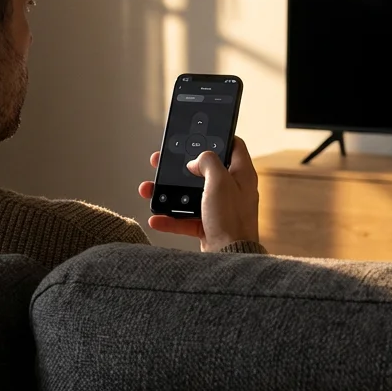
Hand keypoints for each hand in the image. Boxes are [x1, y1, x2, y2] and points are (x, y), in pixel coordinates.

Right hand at [137, 136, 260, 251]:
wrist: (230, 256)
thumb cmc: (231, 218)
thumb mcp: (219, 181)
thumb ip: (207, 162)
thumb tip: (196, 161)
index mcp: (242, 174)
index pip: (234, 146)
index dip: (219, 137)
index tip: (201, 134)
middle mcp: (233, 189)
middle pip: (204, 170)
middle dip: (181, 166)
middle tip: (163, 160)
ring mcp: (220, 208)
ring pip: (190, 194)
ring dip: (169, 193)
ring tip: (149, 189)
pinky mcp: (209, 225)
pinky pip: (186, 219)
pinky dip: (170, 219)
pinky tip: (156, 218)